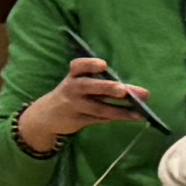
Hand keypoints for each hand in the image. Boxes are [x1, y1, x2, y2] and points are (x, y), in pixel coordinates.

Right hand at [18, 56, 143, 157]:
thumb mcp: (77, 83)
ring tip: (138, 110)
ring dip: (119, 109)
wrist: (47, 116)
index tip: (103, 65)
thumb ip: (99, 82)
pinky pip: (101, 119)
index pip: (78, 66)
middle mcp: (72, 89)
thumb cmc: (72, 94)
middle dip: (107, 88)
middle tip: (123, 90)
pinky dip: (117, 117)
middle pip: (89, 87)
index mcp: (73, 75)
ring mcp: (75, 106)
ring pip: (99, 108)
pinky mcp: (78, 121)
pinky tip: (132, 117)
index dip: (90, 64)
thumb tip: (131, 87)